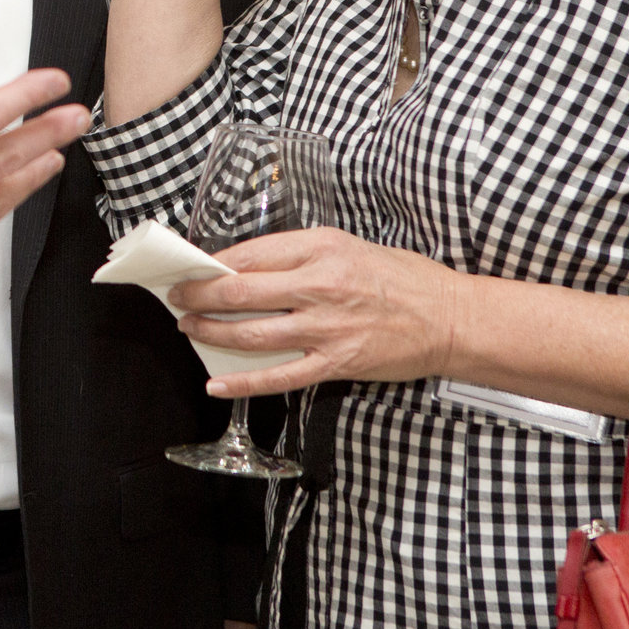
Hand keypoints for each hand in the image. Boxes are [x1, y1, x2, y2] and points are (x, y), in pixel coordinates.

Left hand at [168, 227, 462, 398]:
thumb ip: (301, 254)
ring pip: (249, 332)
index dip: (212, 263)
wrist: (451, 318)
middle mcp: (319, 285)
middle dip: (198, 295)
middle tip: (178, 296)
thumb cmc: (403, 278)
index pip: (249, 253)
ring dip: (209, 332)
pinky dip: (241, 382)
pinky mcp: (335, 363)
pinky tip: (216, 381)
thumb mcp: (349, 246)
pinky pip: (277, 376)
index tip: (193, 267)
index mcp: (321, 248)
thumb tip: (249, 265)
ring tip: (189, 328)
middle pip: (238, 291)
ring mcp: (325, 328)